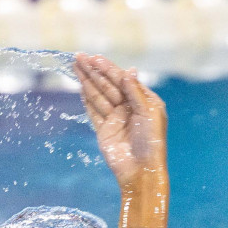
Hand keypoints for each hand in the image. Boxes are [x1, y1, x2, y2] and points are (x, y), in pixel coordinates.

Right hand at [75, 53, 168, 227]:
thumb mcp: (148, 112)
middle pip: (108, 85)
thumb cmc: (151, 141)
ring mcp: (115, 119)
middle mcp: (129, 108)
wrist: (141, 171)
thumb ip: (135, 91)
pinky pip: (94, 111)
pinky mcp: (104, 130)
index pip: (123, 80)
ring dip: (87, 81)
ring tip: (76, 66)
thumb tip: (128, 70)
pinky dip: (87, 99)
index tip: (94, 58)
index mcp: (143, 101)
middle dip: (94, 71)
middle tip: (79, 57)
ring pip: (99, 96)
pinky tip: (80, 87)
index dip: (108, 68)